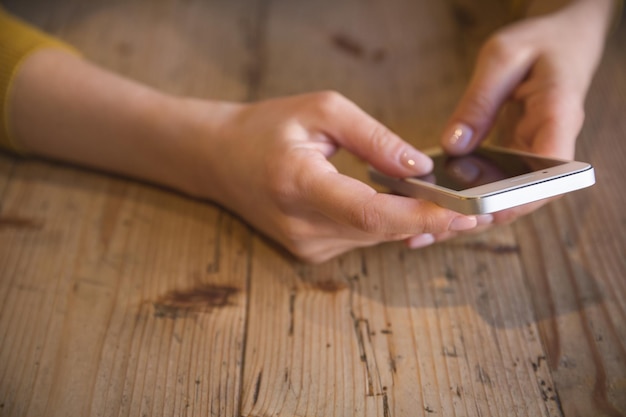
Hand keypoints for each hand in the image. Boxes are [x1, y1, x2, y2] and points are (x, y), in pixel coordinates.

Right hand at [180, 92, 479, 261]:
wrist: (221, 160)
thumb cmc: (267, 128)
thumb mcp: (321, 111)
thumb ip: (373, 137)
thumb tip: (418, 165)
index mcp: (299, 184)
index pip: (368, 213)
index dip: (419, 216)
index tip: (463, 214)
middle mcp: (302, 225)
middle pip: (381, 230)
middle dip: (431, 219)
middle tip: (477, 207)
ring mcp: (305, 245)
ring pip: (376, 238)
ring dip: (412, 222)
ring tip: (447, 204)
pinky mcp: (311, 252)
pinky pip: (362, 239)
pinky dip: (387, 224)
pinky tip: (404, 207)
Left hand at [416, 0, 613, 245]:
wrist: (563, 40)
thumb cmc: (539, 42)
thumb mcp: (503, 58)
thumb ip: (479, 102)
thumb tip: (454, 146)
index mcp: (559, 117)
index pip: (549, 171)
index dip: (519, 198)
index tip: (487, 213)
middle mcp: (550, 144)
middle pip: (524, 196)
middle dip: (485, 216)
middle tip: (440, 227)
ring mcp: (534, 154)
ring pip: (507, 196)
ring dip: (472, 215)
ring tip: (426, 229)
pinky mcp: (518, 156)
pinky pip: (496, 183)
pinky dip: (468, 198)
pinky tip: (434, 207)